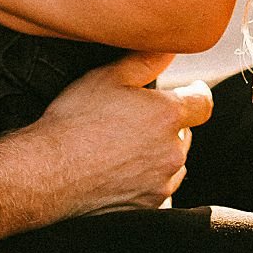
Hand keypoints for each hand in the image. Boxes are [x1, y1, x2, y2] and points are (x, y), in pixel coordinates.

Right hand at [34, 54, 211, 213]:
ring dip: (159, 153)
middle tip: (136, 119)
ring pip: (172, 163)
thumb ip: (146, 60)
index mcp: (167, 116)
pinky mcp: (147, 205)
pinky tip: (120, 171)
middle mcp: (172, 151)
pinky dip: (146, 178)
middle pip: (184, 134)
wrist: (50, 171)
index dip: (197, 94)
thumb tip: (170, 47)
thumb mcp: (108, 77)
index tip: (192, 91)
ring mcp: (161, 182)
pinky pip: (157, 187)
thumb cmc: (76, 120)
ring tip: (124, 147)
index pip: (203, 103)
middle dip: (168, 125)